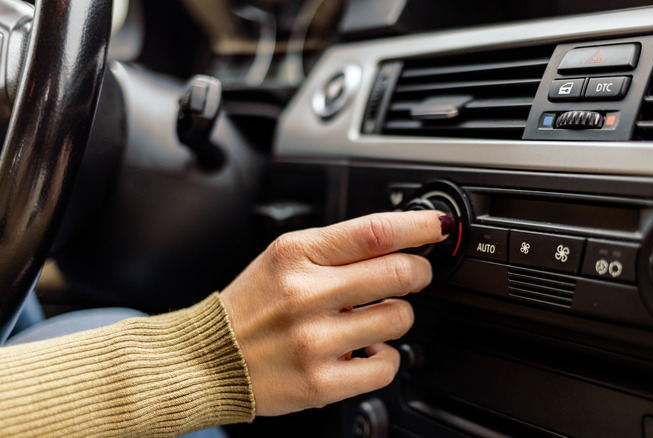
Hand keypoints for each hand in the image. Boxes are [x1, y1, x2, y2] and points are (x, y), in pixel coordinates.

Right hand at [220, 210, 448, 415]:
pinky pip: (387, 366)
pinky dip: (387, 358)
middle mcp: (305, 294)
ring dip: (397, 316)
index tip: (438, 227)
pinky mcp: (321, 382)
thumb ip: (335, 249)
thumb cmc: (252, 307)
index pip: (373, 231)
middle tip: (415, 274)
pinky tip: (366, 351)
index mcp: (296, 255)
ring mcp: (313, 340)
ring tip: (373, 319)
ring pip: (399, 318)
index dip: (418, 227)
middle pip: (398, 273)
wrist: (210, 360)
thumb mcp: (283, 259)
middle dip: (420, 272)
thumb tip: (398, 241)